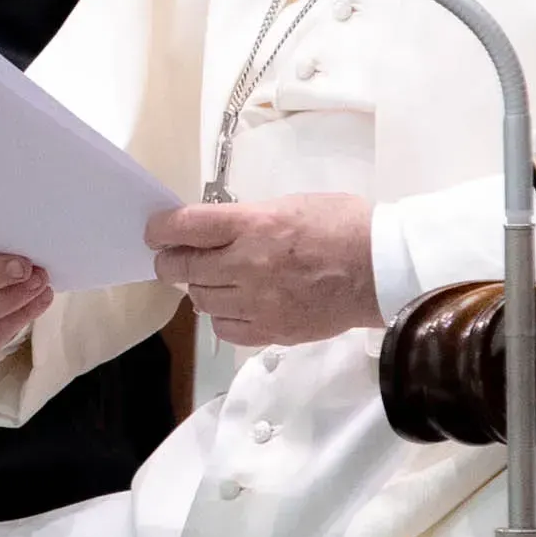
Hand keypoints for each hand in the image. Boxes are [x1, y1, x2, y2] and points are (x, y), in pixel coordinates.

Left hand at [148, 193, 379, 347]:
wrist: (381, 269)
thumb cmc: (343, 225)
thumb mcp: (291, 204)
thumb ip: (250, 219)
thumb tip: (218, 232)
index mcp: (254, 225)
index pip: (186, 227)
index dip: (161, 229)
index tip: (154, 232)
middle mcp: (248, 265)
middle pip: (185, 267)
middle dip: (170, 262)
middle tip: (171, 259)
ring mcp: (258, 303)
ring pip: (201, 299)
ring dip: (199, 287)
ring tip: (210, 279)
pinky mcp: (271, 332)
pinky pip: (226, 329)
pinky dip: (222, 316)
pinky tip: (233, 305)